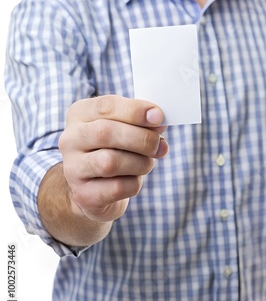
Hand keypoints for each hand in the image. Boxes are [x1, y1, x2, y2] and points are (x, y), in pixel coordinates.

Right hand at [58, 95, 167, 222]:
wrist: (93, 189)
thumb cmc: (113, 150)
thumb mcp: (123, 128)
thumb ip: (139, 122)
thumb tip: (158, 120)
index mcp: (79, 114)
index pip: (106, 106)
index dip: (135, 110)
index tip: (159, 116)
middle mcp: (70, 139)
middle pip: (106, 132)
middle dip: (141, 138)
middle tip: (160, 146)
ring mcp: (73, 168)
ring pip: (110, 162)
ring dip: (140, 163)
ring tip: (147, 163)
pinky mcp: (83, 194)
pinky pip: (117, 187)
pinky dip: (134, 183)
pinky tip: (134, 179)